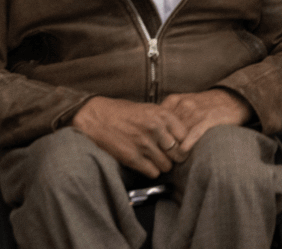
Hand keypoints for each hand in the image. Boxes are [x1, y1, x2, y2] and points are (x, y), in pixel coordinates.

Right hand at [71, 96, 187, 177]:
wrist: (96, 117)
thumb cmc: (123, 112)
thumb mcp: (149, 109)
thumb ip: (166, 120)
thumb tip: (182, 135)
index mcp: (162, 114)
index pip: (186, 136)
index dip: (184, 143)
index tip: (180, 146)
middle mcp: (155, 128)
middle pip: (178, 153)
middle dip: (175, 157)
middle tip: (170, 156)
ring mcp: (144, 143)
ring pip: (166, 165)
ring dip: (163, 165)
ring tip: (156, 160)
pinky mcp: (132, 157)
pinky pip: (152, 172)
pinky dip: (151, 171)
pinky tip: (146, 164)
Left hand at [160, 89, 250, 152]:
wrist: (233, 97)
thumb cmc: (208, 104)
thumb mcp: (185, 103)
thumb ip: (170, 114)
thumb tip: (154, 131)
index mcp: (174, 101)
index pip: (155, 121)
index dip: (152, 136)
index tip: (150, 147)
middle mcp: (183, 105)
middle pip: (163, 130)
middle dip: (160, 145)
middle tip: (157, 159)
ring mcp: (195, 112)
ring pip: (176, 135)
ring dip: (171, 150)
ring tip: (169, 161)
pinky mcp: (207, 120)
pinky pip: (192, 135)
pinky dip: (185, 146)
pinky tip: (183, 154)